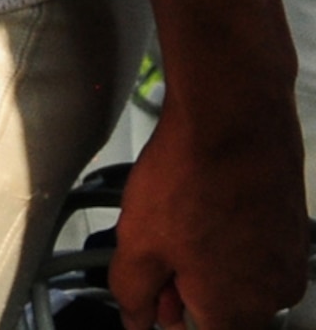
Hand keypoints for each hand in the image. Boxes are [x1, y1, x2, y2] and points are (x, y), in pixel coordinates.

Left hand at [111, 91, 308, 329]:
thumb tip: (136, 320)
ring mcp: (290, 259)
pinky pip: (256, 247)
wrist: (234, 119)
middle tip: (160, 245)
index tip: (157, 290)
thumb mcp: (138, 244)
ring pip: (239, 276)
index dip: (172, 314)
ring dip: (205, 258)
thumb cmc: (191, 176)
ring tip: (181, 216)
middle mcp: (274, 293)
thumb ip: (134, 294)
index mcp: (236, 310)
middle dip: (185, 285)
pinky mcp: (294, 228)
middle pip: (223, 310)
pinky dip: (228, 235)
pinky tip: (204, 202)